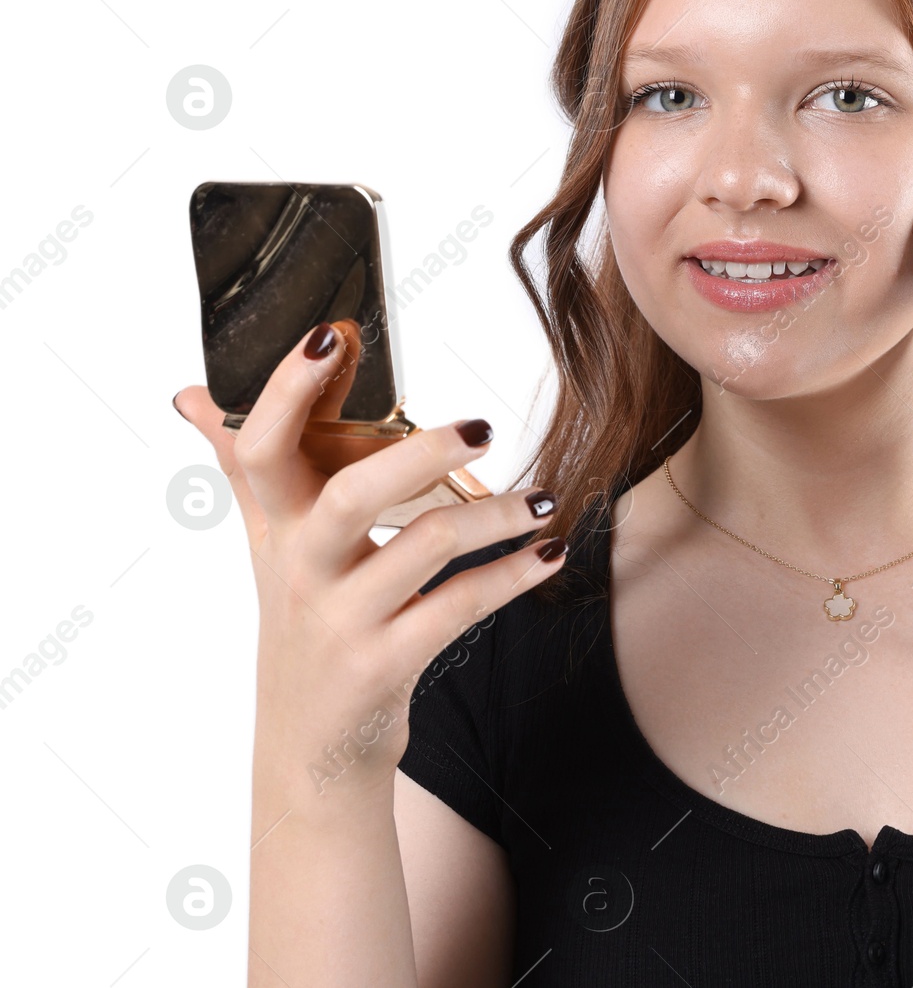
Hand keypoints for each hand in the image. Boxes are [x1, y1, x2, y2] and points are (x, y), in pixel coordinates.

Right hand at [173, 319, 567, 801]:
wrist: (309, 750)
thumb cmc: (302, 625)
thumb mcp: (269, 548)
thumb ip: (245, 470)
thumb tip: (194, 395)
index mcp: (274, 528)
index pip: (259, 446)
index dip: (286, 389)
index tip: (334, 333)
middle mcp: (300, 570)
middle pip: (349, 493)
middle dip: (419, 452)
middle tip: (481, 427)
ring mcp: (341, 621)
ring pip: (423, 547)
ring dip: (495, 517)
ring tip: (543, 501)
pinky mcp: (383, 665)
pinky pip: (459, 607)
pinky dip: (512, 575)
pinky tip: (548, 553)